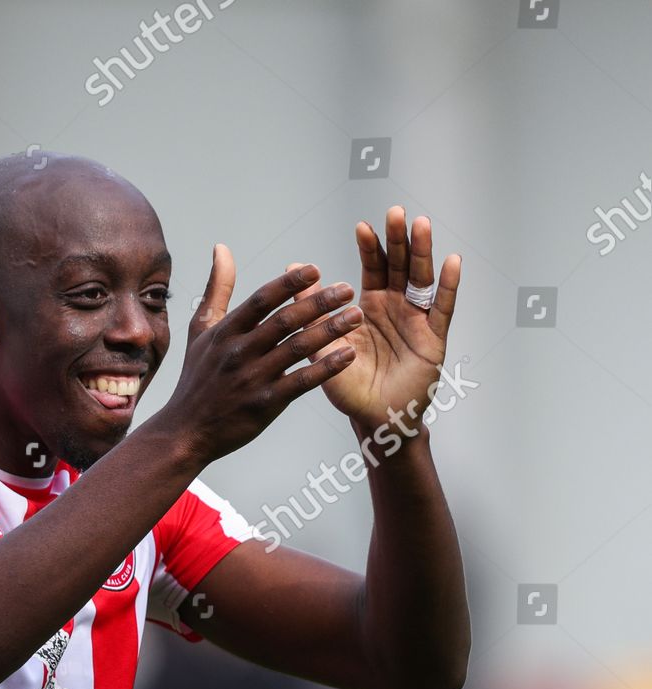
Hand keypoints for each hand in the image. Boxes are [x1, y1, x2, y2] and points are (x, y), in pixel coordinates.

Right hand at [162, 245, 363, 465]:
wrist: (185, 432)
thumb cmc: (196, 380)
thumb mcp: (200, 330)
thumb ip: (217, 289)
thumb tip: (222, 249)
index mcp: (225, 331)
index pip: (262, 299)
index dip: (290, 283)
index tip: (316, 270)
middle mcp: (239, 352)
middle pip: (284, 321)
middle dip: (319, 303)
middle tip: (348, 289)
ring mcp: (252, 379)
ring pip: (297, 349)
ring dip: (330, 330)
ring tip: (356, 316)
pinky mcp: (264, 404)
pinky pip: (301, 382)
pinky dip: (326, 368)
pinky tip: (349, 355)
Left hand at [286, 208, 460, 431]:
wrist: (372, 420)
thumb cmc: (348, 387)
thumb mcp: (324, 346)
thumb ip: (312, 309)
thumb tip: (293, 270)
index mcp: (370, 306)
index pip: (373, 268)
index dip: (370, 247)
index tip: (363, 226)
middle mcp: (396, 308)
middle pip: (400, 266)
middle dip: (398, 240)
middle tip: (395, 212)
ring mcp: (416, 320)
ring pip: (421, 279)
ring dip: (422, 252)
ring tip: (421, 224)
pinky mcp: (433, 338)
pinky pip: (442, 308)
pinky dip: (448, 286)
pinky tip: (451, 262)